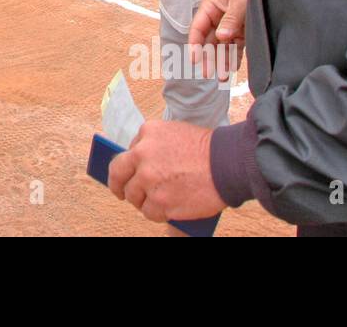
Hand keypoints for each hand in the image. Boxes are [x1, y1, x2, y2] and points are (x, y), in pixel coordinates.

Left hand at [106, 120, 226, 222]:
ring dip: (143, 201)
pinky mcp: (160, 201)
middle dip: (119, 186)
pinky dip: (156, 214)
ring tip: (155, 202)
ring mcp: (150, 179)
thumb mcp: (174, 132)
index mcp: (147, 133)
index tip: (124, 175)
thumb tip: (137, 165)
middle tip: (122, 193)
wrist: (228, 163)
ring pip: (134, 196)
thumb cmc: (206, 149)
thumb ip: (153, 145)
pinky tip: (165, 210)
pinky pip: (149, 212)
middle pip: (118, 175)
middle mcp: (143, 154)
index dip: (125, 167)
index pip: (126, 153)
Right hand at [188, 0, 248, 82]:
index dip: (195, 44)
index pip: (198, 28)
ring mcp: (229, 25)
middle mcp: (217, 17)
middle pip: (208, 41)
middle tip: (209, 73)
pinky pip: (235, 47)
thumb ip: (230, 19)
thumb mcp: (240, 0)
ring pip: (221, 46)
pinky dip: (233, 58)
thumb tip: (222, 36)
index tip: (195, 60)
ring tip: (222, 77)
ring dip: (221, 61)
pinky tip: (231, 68)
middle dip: (209, 57)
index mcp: (210, 6)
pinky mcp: (241, 31)